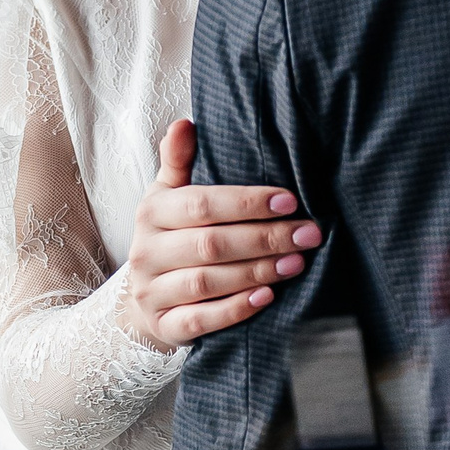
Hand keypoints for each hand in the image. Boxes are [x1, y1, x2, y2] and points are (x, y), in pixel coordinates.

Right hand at [125, 121, 322, 352]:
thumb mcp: (168, 197)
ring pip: (207, 282)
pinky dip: (234, 310)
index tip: (290, 201)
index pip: (201, 205)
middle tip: (308, 234)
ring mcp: (152, 292)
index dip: (246, 202)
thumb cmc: (169, 239)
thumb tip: (185, 123)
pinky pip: (200, 320)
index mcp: (152, 213)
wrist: (141, 302)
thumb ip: (179, 161)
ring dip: (256, 271)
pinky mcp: (164, 326)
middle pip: (210, 244)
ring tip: (296, 263)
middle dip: (264, 238)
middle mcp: (147, 252)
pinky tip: (266, 298)